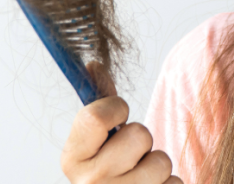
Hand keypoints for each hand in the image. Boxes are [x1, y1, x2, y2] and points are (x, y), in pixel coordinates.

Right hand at [61, 62, 182, 183]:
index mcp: (72, 160)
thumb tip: (94, 63)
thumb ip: (100, 102)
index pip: (96, 116)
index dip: (116, 107)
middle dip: (142, 141)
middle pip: (139, 135)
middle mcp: (89, 183)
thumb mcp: (97, 141)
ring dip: (158, 166)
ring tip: (143, 176)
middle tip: (132, 155)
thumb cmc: (109, 170)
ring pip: (161, 161)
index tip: (120, 113)